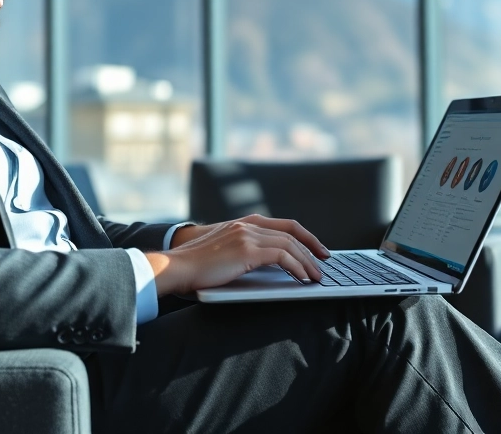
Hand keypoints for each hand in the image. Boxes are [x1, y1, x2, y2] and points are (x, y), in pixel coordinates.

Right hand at [147, 215, 329, 296]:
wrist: (175, 267)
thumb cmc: (196, 267)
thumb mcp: (224, 252)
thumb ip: (243, 251)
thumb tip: (268, 265)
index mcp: (243, 223)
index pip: (283, 225)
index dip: (304, 236)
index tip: (316, 248)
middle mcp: (247, 225)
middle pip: (291, 232)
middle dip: (312, 247)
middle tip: (324, 262)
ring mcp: (247, 235)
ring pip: (290, 244)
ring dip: (307, 261)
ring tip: (316, 276)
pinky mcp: (247, 250)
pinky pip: (282, 256)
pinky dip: (296, 267)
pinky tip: (301, 277)